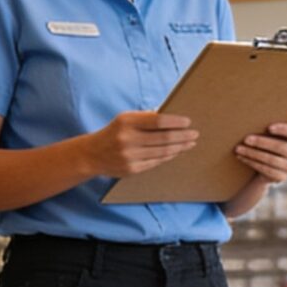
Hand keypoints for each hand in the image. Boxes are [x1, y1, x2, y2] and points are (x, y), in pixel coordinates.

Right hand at [82, 111, 196, 176]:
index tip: (188, 122)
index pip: (158, 121)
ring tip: (190, 143)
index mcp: (126, 122)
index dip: (176, 122)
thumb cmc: (114, 132)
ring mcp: (130, 156)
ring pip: (163, 152)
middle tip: (195, 134)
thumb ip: (146, 117)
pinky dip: (169, 156)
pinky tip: (177, 151)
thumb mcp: (125, 119)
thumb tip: (172, 117)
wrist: (91, 155)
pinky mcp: (132, 170)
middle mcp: (128, 140)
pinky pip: (156, 162)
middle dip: (183, 136)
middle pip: (164, 138)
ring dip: (180, 147)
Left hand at [236, 120, 286, 183]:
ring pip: (272, 160)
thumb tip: (251, 105)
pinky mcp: (282, 177)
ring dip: (253, 154)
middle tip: (246, 139)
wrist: (263, 160)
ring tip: (238, 149)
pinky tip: (241, 157)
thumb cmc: (266, 136)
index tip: (269, 127)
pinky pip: (267, 171)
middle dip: (263, 143)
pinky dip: (252, 163)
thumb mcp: (269, 129)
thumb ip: (268, 120)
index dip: (285, 130)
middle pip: (283, 148)